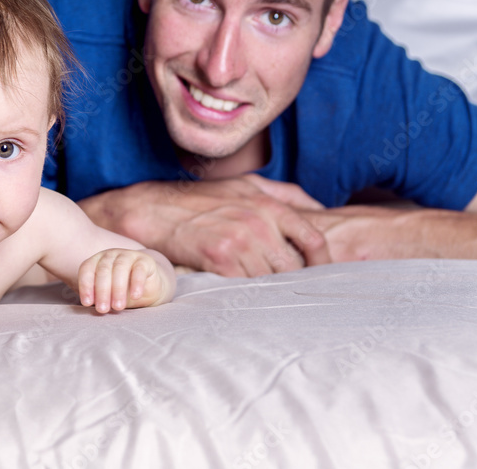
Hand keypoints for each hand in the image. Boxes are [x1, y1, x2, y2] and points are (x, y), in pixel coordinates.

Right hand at [78, 175, 328, 276]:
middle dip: (290, 278)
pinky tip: (238, 291)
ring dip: (267, 288)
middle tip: (284, 286)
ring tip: (260, 291)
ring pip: (270, 280)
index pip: (314, 239)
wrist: (154, 210)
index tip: (319, 273)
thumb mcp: (245, 184)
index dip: (322, 262)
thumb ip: (285, 194)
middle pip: (293, 266)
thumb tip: (319, 209)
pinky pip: (245, 286)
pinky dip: (245, 292)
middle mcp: (257, 222)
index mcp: (268, 204)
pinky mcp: (219, 261)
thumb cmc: (201, 198)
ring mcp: (239, 242)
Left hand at [78, 249, 170, 312]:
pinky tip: (135, 296)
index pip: (87, 269)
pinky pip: (139, 269)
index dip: (85, 286)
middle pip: (103, 270)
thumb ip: (97, 297)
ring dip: (118, 289)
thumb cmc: (122, 292)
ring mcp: (127, 255)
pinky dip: (137, 283)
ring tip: (118, 307)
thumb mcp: (107, 296)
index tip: (87, 303)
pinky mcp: (144, 260)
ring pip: (120, 268)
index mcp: (97, 261)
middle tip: (102, 310)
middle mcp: (110, 255)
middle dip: (102, 291)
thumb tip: (89, 304)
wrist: (148, 289)